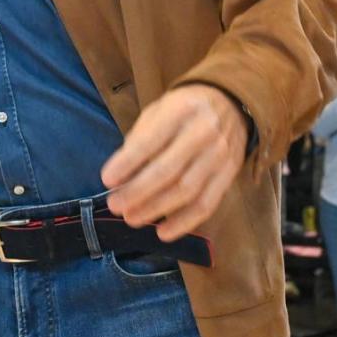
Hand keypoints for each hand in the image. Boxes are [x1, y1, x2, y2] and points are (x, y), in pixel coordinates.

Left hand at [101, 85, 249, 241]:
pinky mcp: (230, 175)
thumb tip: (120, 176)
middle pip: (168, 170)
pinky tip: (163, 232)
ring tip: (132, 218)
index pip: (150, 141)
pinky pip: (207, 204)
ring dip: (156, 209)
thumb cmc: (183, 110)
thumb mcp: (159, 110)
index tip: (107, 180)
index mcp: (181, 110)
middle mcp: (203, 132)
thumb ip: (140, 138)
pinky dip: (184, 222)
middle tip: (115, 205)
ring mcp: (220, 155)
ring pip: (186, 191)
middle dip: (137, 192)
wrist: (229, 103)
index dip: (127, 163)